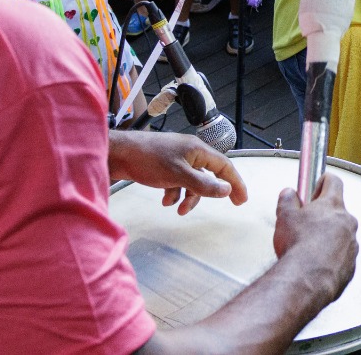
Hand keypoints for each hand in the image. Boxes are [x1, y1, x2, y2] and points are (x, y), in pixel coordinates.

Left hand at [107, 130, 246, 213]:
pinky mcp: (164, 165)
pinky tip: (165, 201)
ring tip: (178, 210)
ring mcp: (177, 158)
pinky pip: (178, 181)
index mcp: (198, 150)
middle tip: (226, 205)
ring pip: (193, 180)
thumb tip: (226, 190)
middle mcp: (190, 152)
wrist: (118, 154)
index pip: (224, 166)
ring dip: (189, 196)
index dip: (235, 182)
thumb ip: (203, 184)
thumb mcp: (178, 175)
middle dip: (212, 192)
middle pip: (210, 173)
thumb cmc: (148, 160)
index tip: (241, 200)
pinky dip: (174, 192)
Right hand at [272, 176, 357, 302]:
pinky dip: (331, 257)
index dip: (322, 182)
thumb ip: (287, 200)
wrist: (305, 280)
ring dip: (328, 237)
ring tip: (308, 247)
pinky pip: (342, 256)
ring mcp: (352, 244)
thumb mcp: (284, 216)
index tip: (315, 185)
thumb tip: (288, 194)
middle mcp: (347, 222)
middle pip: (337, 210)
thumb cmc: (297, 248)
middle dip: (322, 214)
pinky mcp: (351, 265)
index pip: (333, 182)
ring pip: (341, 234)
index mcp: (332, 206)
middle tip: (305, 222)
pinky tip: (315, 263)